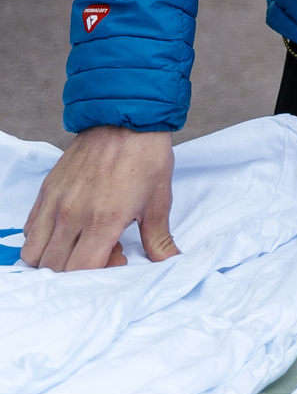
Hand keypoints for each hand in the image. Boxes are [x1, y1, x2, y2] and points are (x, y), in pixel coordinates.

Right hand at [21, 126, 177, 271]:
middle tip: (102, 249)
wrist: (126, 119)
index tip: (117, 258)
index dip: (97, 273)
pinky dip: (43, 237)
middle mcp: (71, 215)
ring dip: (54, 257)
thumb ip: (159, 238)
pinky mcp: (46, 191)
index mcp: (102, 220)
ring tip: (81, 240)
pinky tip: (68, 226)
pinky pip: (30, 229)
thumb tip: (171, 261)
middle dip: (76, 268)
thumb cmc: (146, 158)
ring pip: (33, 252)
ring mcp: (54, 203)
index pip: (79, 270)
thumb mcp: (159, 201)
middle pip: (54, 266)